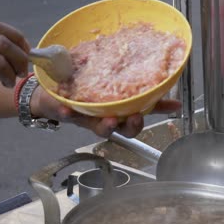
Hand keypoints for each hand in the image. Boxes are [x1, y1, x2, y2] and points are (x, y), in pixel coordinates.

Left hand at [30, 86, 181, 137]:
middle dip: (131, 126)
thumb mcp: (116, 93)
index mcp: (118, 113)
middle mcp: (105, 118)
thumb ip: (144, 97)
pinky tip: (67, 110)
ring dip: (105, 126)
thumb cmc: (87, 93)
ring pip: (99, 127)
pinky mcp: (67, 112)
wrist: (50, 95)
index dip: (149, 117)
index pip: (137, 119)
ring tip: (108, 119)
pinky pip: (68, 115)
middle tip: (135, 117)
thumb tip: (174, 101)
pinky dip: (68, 113)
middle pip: (122, 130)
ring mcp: (87, 117)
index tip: (162, 109)